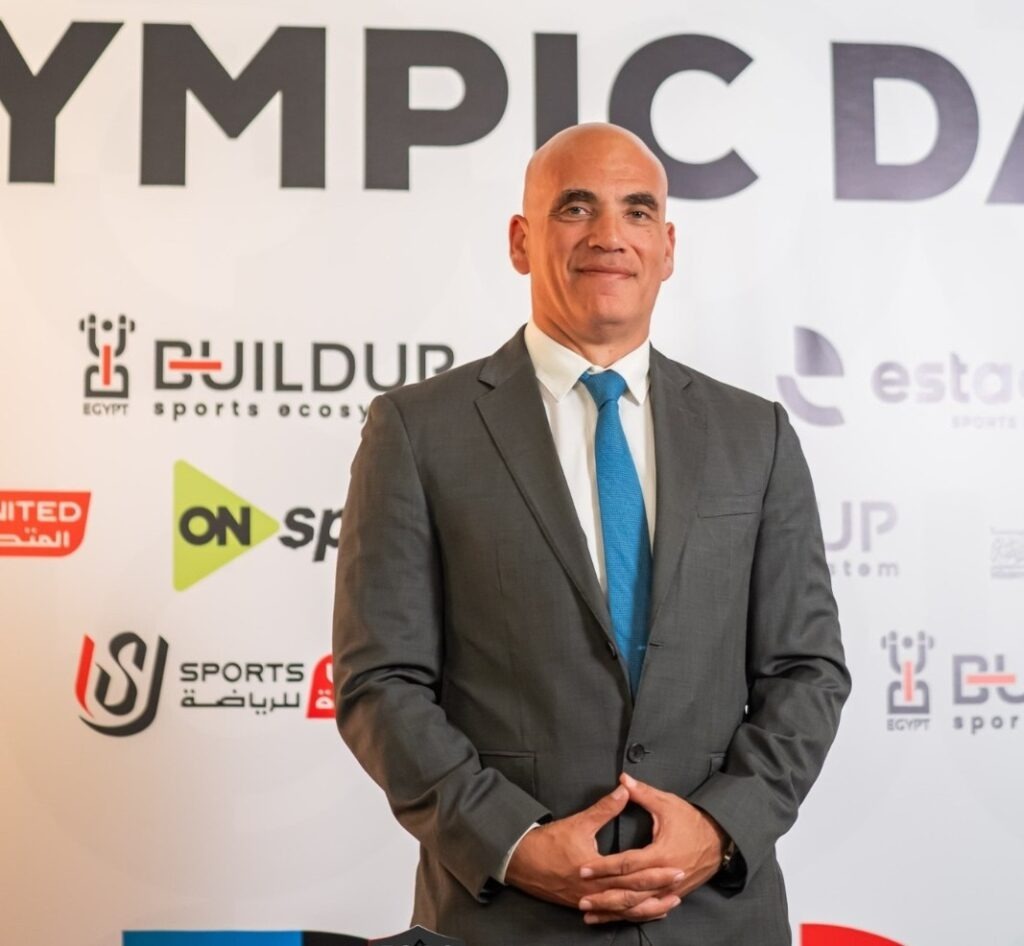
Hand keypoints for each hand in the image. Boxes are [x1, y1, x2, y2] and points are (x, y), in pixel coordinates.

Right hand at [505, 784, 684, 917]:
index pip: (633, 874)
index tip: (678, 867)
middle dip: (660, 890)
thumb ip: (604, 808)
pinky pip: (614, 915)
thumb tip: (625, 788)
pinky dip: (632, 914)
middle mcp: (595, 892)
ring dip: (650, 908)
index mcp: (596, 871)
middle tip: (681, 882)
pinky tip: (646, 911)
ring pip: (626, 911)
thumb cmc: (549, 842)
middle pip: (634, 896)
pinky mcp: (585, 906)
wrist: (522, 862)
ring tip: (671, 903)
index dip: (657, 871)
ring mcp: (590, 902)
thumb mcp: (579, 822)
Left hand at [575, 772, 727, 924]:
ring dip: (613, 911)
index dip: (603, 867)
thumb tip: (622, 779)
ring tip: (590, 914)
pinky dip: (630, 915)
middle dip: (604, 895)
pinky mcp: (673, 896)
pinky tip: (614, 917)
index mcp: (661, 854)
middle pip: (629, 891)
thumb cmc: (692, 821)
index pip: (626, 864)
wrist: (719, 841)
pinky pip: (648, 910)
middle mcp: (665, 877)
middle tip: (581, 898)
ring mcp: (670, 890)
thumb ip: (643, 793)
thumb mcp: (667, 804)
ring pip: (637, 906)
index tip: (583, 869)